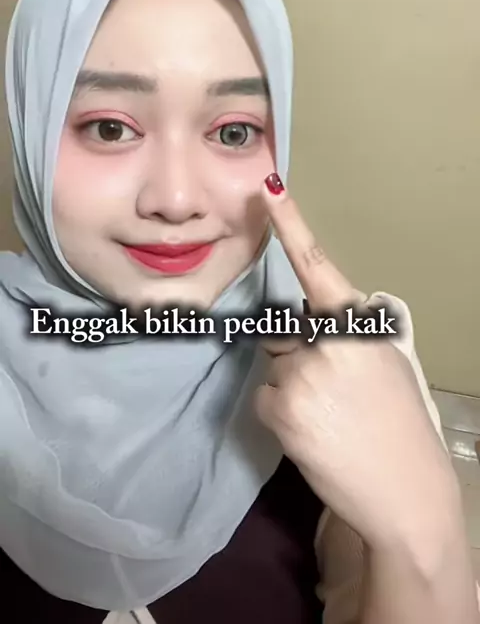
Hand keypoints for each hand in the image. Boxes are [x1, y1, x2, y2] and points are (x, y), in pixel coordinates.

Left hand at [255, 175, 458, 550]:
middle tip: (336, 394)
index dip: (291, 224)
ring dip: (290, 387)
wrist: (405, 492)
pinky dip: (281, 413)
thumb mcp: (393, 361)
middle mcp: (326, 341)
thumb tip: (338, 305)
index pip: (318, 265)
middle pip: (284, 332)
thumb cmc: (402, 422)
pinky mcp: (279, 409)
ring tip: (330, 417)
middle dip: (296, 354)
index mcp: (358, 324)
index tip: (268, 188)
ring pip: (274, 368)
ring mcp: (300, 375)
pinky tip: (313, 432)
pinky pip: (265, 397)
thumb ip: (362, 327)